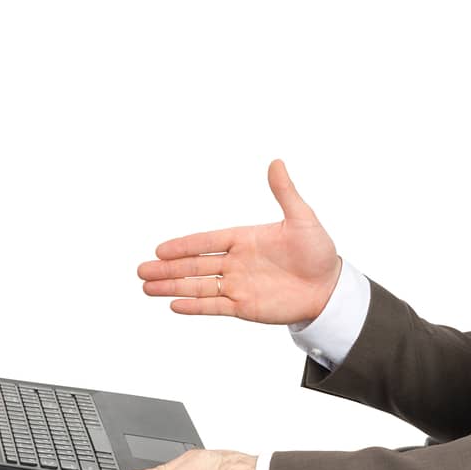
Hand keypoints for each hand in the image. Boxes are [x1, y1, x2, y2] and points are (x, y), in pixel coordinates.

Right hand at [137, 159, 340, 325]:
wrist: (329, 288)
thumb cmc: (318, 251)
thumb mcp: (302, 219)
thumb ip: (285, 193)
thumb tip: (276, 162)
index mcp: (244, 239)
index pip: (206, 242)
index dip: (183, 246)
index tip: (160, 249)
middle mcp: (236, 263)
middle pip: (194, 266)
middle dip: (167, 268)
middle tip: (141, 271)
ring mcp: (238, 286)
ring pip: (198, 287)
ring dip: (172, 286)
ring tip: (147, 287)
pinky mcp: (245, 307)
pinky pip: (214, 307)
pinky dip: (195, 306)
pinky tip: (173, 304)